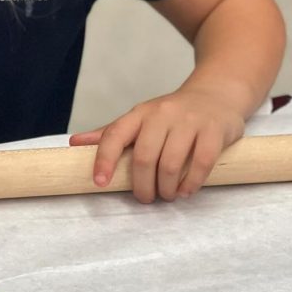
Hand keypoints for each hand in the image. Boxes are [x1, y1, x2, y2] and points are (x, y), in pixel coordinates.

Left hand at [69, 89, 244, 203]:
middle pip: (144, 156)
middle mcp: (162, 114)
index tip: (99, 183)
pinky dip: (191, 184)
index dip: (104, 160)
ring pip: (171, 163)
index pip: (115, 134)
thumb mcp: (141, 118)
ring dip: (166, 188)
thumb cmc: (172, 114)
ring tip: (167, 195)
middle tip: (145, 198)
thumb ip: (111, 133)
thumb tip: (74, 143)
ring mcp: (189, 121)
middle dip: (142, 185)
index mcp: (140, 113)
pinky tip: (186, 191)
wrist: (216, 94)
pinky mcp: (213, 131)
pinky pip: (201, 163)